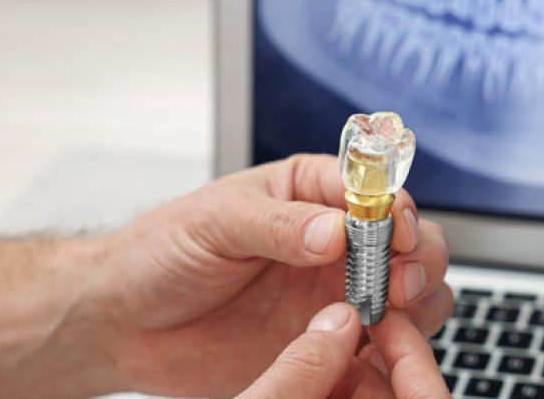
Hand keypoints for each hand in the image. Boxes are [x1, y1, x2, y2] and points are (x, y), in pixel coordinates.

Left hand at [84, 154, 451, 395]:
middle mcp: (337, 242)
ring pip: (414, 293)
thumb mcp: (214, 222)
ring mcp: (337, 294)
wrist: (124, 324)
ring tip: (386, 317)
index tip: (395, 234)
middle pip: (413, 241)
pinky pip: (382, 346)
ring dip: (417, 303)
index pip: (377, 191)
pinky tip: (371, 353)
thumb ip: (277, 223)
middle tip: (398, 283)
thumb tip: (335, 230)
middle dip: (419, 259)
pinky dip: (393, 350)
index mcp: (311, 194)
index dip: (396, 210)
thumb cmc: (160, 253)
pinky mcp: (330, 344)